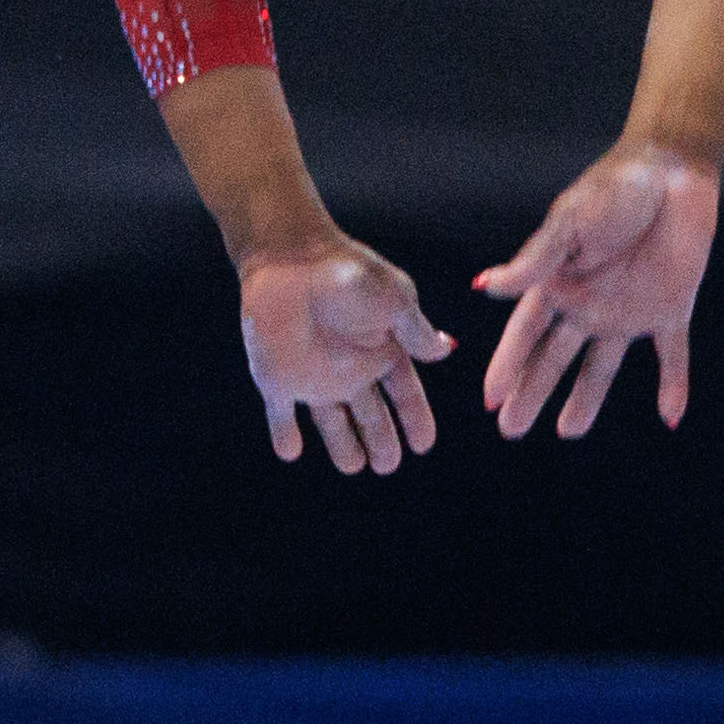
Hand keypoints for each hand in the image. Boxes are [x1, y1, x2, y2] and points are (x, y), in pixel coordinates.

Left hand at [241, 233, 452, 473]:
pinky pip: (280, 414)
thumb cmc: (347, 271)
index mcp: (381, 347)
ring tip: (354, 467)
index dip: (415, 418)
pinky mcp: (278, 378)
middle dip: (381, 440)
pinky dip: (283, 433)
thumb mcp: (394, 298)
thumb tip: (445, 350)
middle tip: (388, 466)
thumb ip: (416, 331)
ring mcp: (312, 374)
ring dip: (342, 444)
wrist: (289, 257)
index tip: (424, 445)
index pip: (404, 393)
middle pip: (370, 414)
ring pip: (330, 421)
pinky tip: (290, 452)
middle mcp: (349, 366)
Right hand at [476, 141, 719, 438]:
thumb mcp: (569, 223)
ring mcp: (630, 309)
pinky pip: (673, 356)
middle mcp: (589, 302)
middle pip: (555, 358)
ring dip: (587, 399)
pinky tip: (672, 417)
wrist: (672, 170)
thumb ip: (533, 261)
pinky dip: (674, 385)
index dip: (508, 367)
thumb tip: (483, 287)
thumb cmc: (613, 189)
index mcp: (559, 282)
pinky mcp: (672, 308)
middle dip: (534, 392)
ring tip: (569, 433)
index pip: (526, 335)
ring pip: (604, 367)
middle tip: (512, 430)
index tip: (492, 401)